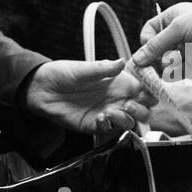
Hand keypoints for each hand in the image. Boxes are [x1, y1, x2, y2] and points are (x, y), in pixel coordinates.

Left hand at [24, 59, 154, 136]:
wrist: (42, 89)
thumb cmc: (63, 74)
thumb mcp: (84, 68)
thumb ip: (104, 68)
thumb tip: (121, 62)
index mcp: (118, 82)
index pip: (143, 89)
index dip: (149, 92)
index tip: (148, 93)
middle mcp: (115, 98)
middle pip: (142, 109)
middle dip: (142, 109)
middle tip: (131, 104)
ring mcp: (107, 112)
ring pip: (129, 122)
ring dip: (127, 119)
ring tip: (114, 111)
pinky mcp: (95, 125)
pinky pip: (110, 129)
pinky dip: (109, 125)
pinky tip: (101, 117)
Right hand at [133, 3, 191, 71]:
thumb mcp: (177, 28)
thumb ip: (156, 45)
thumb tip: (136, 60)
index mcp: (171, 19)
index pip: (148, 32)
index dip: (146, 42)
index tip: (149, 50)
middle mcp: (176, 34)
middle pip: (155, 51)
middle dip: (155, 58)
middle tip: (160, 62)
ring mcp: (185, 49)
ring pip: (165, 64)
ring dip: (167, 65)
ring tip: (175, 62)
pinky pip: (179, 72)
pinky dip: (177, 73)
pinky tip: (182, 69)